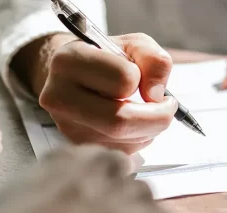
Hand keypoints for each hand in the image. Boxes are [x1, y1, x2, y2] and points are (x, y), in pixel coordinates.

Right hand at [12, 33, 177, 154]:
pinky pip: (120, 153)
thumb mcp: (134, 45)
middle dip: (156, 118)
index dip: (143, 79)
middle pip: (119, 122)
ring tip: (145, 111)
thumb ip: (154, 60)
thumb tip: (155, 95)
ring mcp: (65, 126)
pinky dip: (137, 140)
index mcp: (69, 61)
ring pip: (123, 141)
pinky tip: (131, 124)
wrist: (77, 75)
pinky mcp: (76, 146)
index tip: (145, 78)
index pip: (123, 79)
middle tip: (167, 107)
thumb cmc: (107, 59)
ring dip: (148, 130)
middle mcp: (58, 96)